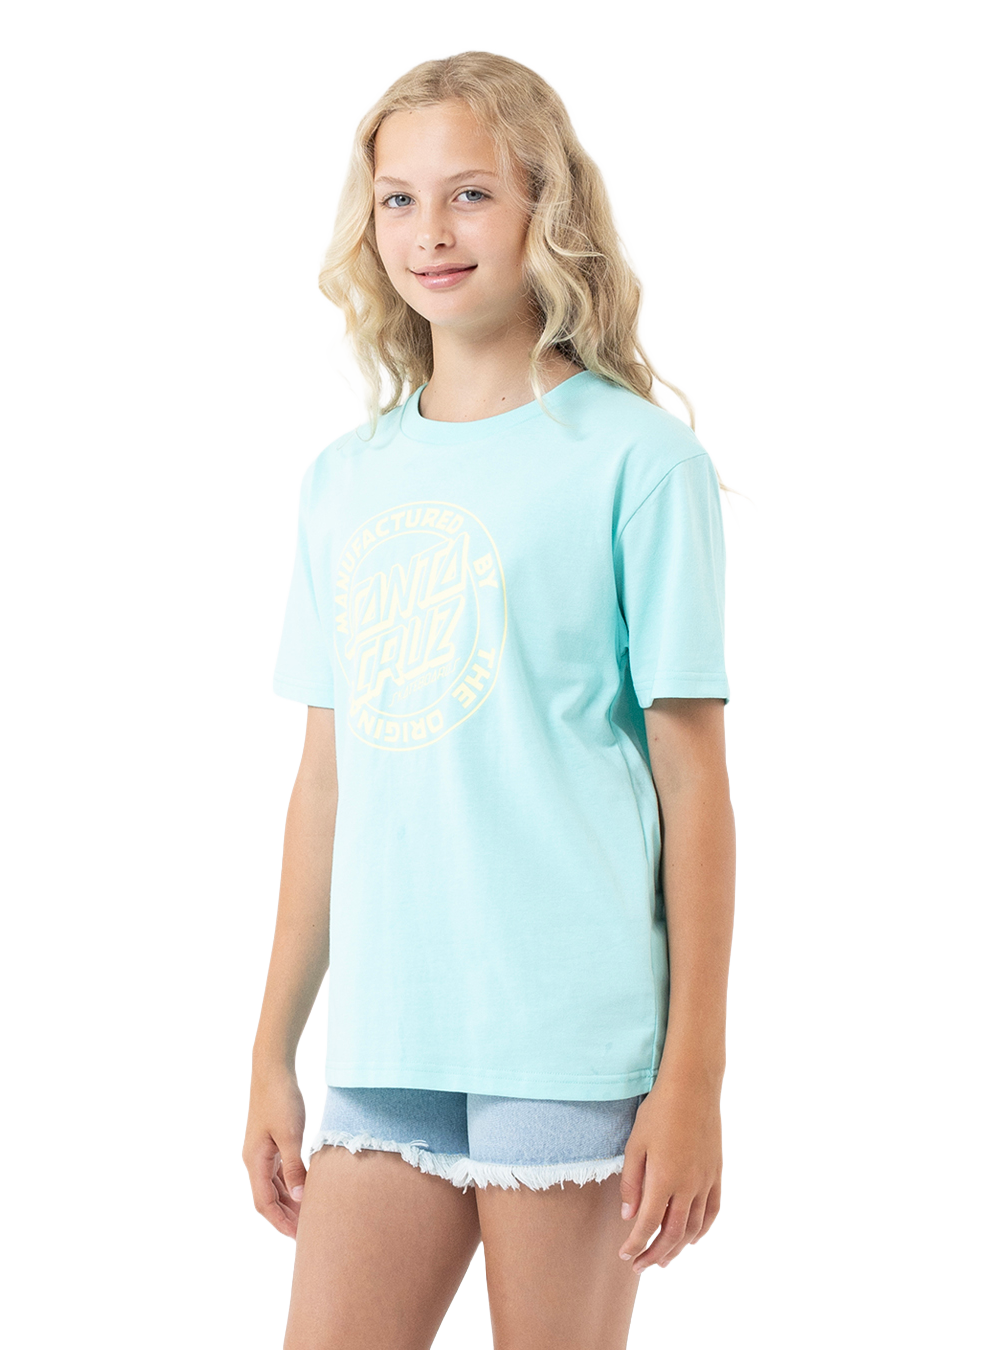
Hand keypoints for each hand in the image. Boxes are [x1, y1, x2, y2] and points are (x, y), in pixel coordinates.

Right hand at [242, 1067, 307, 1238]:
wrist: (272, 1069)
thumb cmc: (281, 1099)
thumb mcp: (290, 1135)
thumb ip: (294, 1167)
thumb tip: (300, 1198)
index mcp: (254, 1162)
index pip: (264, 1204)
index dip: (280, 1223)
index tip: (298, 1238)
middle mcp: (254, 1160)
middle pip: (268, 1199)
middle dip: (285, 1217)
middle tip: (308, 1234)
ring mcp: (261, 1151)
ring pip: (274, 1187)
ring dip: (289, 1202)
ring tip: (309, 1217)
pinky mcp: (270, 1142)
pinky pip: (279, 1172)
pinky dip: (291, 1185)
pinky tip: (306, 1189)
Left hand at [617, 1076, 721, 1272]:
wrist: (693, 1087)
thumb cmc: (658, 1111)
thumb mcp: (635, 1143)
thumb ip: (631, 1182)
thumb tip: (629, 1216)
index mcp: (664, 1179)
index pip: (648, 1224)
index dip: (636, 1244)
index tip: (624, 1255)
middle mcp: (688, 1186)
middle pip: (672, 1234)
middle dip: (654, 1254)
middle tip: (639, 1266)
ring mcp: (705, 1181)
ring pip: (694, 1228)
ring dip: (678, 1248)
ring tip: (663, 1260)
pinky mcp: (717, 1173)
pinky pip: (713, 1211)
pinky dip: (703, 1230)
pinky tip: (693, 1239)